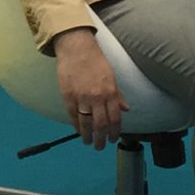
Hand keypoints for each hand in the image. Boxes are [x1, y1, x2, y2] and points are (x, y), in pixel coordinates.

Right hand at [53, 28, 127, 149]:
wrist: (76, 48)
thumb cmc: (95, 60)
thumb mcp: (111, 76)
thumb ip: (118, 95)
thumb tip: (126, 108)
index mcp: (110, 92)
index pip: (115, 119)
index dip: (114, 132)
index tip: (113, 139)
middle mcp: (97, 96)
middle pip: (101, 125)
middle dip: (101, 139)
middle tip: (100, 146)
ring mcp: (82, 97)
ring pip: (86, 123)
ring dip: (88, 136)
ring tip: (88, 142)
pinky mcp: (68, 95)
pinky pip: (73, 115)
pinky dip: (75, 125)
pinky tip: (78, 130)